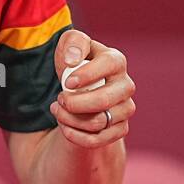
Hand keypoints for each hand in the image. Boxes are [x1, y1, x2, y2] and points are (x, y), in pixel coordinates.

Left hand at [49, 29, 135, 148]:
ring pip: (97, 123)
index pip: (108, 66)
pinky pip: (97, 140)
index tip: (67, 82)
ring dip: (69, 119)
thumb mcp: (70, 44)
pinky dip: (74, 135)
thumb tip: (72, 60)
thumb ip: (73, 42)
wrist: (80, 88)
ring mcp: (125, 109)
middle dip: (73, 103)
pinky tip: (64, 125)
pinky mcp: (119, 129)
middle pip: (103, 101)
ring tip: (57, 109)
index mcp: (116, 61)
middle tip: (58, 99)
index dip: (86, 75)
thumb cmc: (75, 62)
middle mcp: (126, 86)